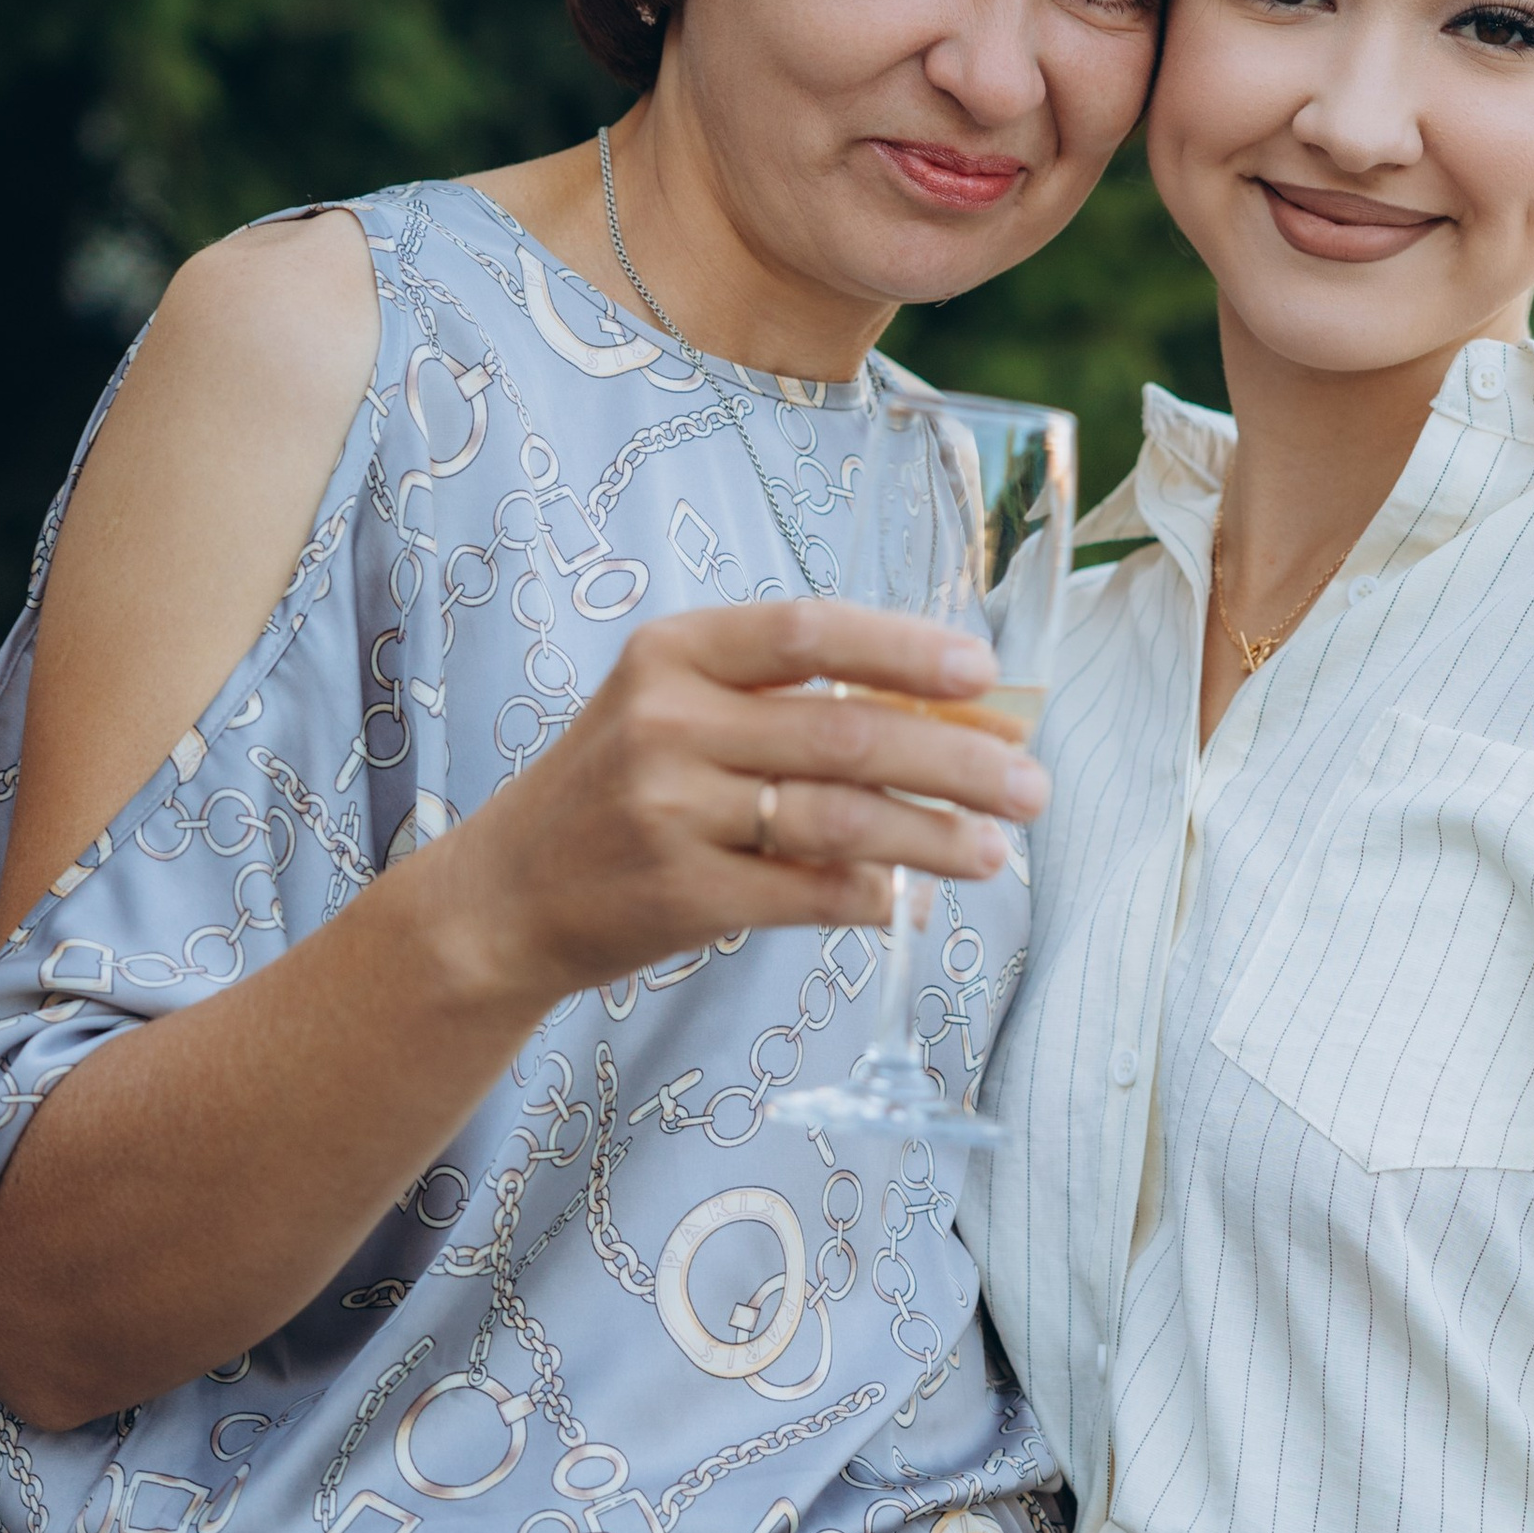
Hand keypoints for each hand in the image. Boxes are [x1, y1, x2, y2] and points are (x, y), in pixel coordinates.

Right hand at [429, 595, 1046, 1010]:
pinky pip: (807, 893)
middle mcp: (668, 722)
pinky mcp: (679, 894)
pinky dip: (874, 898)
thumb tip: (949, 716)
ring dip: (933, 837)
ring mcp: (670, 811)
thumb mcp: (675, 711)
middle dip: (956, 758)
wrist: (503, 897)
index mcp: (674, 653)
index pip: (809, 631)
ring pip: (839, 818)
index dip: (905, 649)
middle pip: (845, 731)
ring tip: (996, 850)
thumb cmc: (616, 791)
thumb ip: (786, 702)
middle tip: (1030, 783)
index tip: (984, 670)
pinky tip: (915, 902)